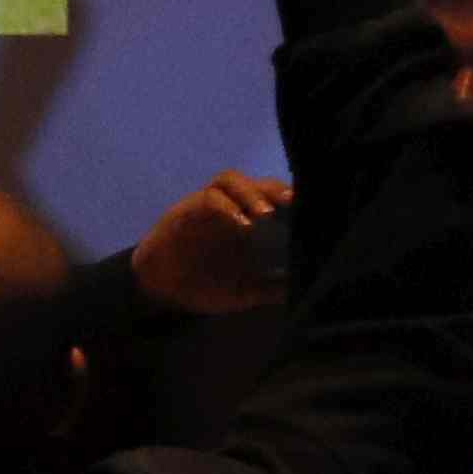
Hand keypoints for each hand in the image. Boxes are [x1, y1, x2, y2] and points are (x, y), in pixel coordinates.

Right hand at [130, 170, 294, 316]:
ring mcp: (208, 208)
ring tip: (266, 213)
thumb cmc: (204, 287)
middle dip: (276, 190)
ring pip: (231, 180)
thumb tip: (303, 287)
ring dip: (251, 192)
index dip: (291, 200)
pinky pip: (209, 197)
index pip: (275, 200)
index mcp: (251, 226)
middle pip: (257, 184)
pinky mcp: (187, 210)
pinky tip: (241, 223)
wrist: (161, 290)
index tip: (311, 211)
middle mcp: (232, 210)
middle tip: (292, 203)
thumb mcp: (246, 292)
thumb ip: (272, 288)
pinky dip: (226, 206)